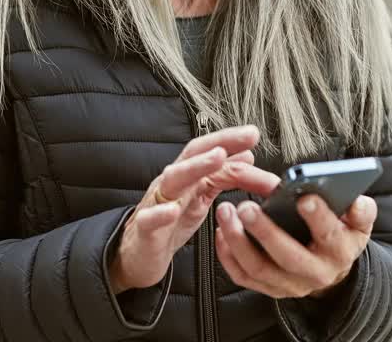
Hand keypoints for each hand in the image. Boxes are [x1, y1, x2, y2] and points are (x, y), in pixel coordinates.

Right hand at [109, 125, 279, 293]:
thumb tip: (246, 156)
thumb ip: (221, 177)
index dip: (230, 141)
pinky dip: (160, 213)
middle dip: (220, 142)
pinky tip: (172, 211)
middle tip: (245, 137)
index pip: (209, 150)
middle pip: (193, 155)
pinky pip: (149, 219)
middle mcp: (172, 184)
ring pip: (173, 179)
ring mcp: (156, 204)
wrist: (137, 257)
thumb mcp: (200, 198)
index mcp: (187, 177)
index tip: (254, 134)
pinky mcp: (145, 230)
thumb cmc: (169, 227)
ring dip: (196, 166)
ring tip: (217, 158)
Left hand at [214, 194, 376, 298]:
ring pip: (259, 268)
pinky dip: (227, 256)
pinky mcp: (269, 289)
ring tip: (227, 212)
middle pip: (288, 255)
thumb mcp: (358, 222)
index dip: (318, 217)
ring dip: (238, 241)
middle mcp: (315, 272)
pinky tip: (221, 232)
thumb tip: (357, 202)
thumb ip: (360, 210)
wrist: (332, 269)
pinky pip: (244, 276)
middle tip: (247, 207)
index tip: (304, 197)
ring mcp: (290, 284)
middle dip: (265, 231)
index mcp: (339, 250)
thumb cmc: (340, 235)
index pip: (329, 234)